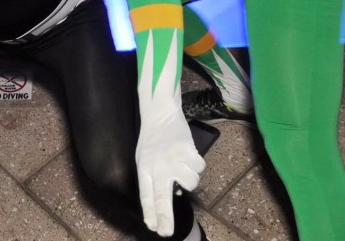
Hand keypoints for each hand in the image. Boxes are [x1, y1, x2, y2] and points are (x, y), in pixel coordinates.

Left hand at [136, 105, 205, 236]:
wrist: (160, 114)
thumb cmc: (153, 140)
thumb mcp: (146, 159)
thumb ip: (155, 177)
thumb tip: (175, 194)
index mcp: (144, 169)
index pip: (146, 196)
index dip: (150, 212)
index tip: (153, 227)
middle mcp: (157, 167)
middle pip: (161, 197)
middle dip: (165, 217)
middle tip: (166, 233)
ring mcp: (172, 159)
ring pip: (191, 183)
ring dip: (191, 178)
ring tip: (183, 165)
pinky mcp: (186, 151)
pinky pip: (199, 168)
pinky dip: (197, 164)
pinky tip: (188, 154)